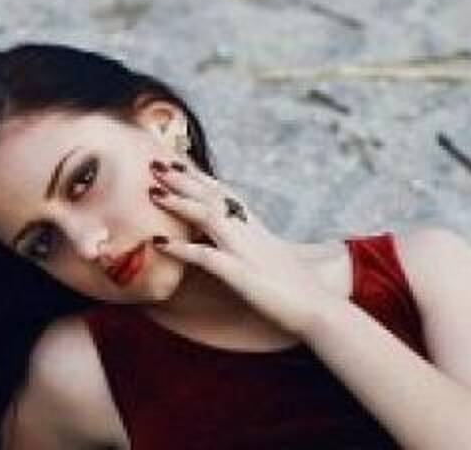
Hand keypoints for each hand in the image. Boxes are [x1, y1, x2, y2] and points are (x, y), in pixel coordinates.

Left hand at [147, 158, 323, 337]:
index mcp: (256, 228)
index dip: (200, 177)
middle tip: (155, 163)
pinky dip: (181, 248)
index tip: (179, 162)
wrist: (319, 309)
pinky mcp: (242, 275)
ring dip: (178, 202)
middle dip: (183, 178)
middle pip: (213, 196)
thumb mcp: (269, 260)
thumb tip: (233, 247)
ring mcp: (245, 252)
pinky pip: (206, 257)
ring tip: (151, 191)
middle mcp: (250, 232)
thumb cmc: (295, 289)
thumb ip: (251, 248)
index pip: (225, 194)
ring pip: (209, 216)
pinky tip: (159, 242)